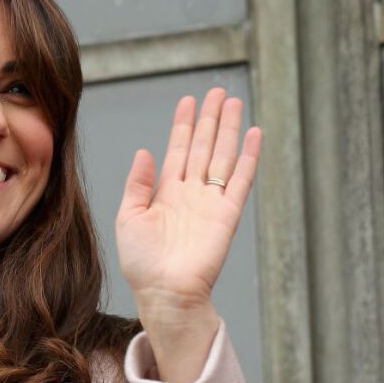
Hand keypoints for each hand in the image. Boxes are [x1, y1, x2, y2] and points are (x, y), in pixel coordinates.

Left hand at [116, 87, 260, 306]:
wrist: (164, 291)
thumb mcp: (129, 217)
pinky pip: (241, 180)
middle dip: (210, 119)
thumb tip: (145, 151)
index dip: (184, 125)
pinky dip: (249, 157)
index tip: (189, 100)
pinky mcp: (227, 215)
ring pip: (222, 156)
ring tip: (234, 102)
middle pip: (203, 147)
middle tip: (218, 91)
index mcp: (165, 193)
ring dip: (229, 130)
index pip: (178, 149)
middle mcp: (190, 193)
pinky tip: (254, 135)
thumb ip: (138, 184)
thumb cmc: (142, 262)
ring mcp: (210, 202)